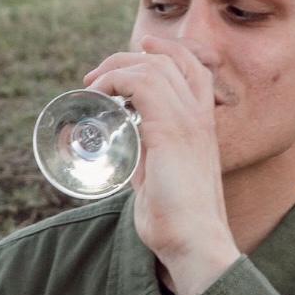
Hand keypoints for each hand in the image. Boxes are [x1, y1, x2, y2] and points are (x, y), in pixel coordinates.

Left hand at [84, 36, 239, 294]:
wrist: (194, 241)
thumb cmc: (177, 221)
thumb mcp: (162, 180)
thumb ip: (149, 163)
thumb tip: (129, 159)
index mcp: (202, 126)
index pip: (193, 69)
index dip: (166, 53)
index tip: (134, 54)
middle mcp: (200, 117)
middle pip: (171, 60)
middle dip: (129, 59)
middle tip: (96, 78)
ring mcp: (188, 122)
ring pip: (153, 68)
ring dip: (116, 69)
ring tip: (92, 86)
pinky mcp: (171, 132)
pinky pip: (142, 85)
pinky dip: (116, 82)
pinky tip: (99, 96)